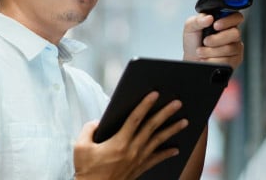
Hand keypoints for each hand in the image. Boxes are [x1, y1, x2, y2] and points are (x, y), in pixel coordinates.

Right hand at [73, 92, 187, 179]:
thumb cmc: (87, 171)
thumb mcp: (81, 147)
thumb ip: (88, 129)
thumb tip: (97, 122)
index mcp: (119, 142)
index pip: (135, 118)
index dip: (145, 104)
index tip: (155, 94)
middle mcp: (132, 150)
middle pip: (152, 127)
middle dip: (166, 113)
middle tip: (178, 103)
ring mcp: (138, 160)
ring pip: (158, 141)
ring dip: (172, 130)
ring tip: (184, 121)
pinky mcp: (139, 169)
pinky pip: (156, 159)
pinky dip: (167, 153)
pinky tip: (176, 149)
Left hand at [182, 12, 244, 68]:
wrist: (191, 59)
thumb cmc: (194, 43)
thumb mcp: (190, 28)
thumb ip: (198, 20)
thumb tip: (209, 17)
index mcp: (225, 23)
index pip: (236, 17)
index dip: (228, 21)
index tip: (215, 26)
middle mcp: (232, 34)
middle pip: (235, 34)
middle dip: (217, 39)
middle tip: (205, 41)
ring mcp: (235, 48)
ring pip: (229, 49)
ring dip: (211, 51)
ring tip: (202, 51)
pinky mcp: (234, 60)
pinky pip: (227, 61)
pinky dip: (213, 60)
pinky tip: (208, 58)